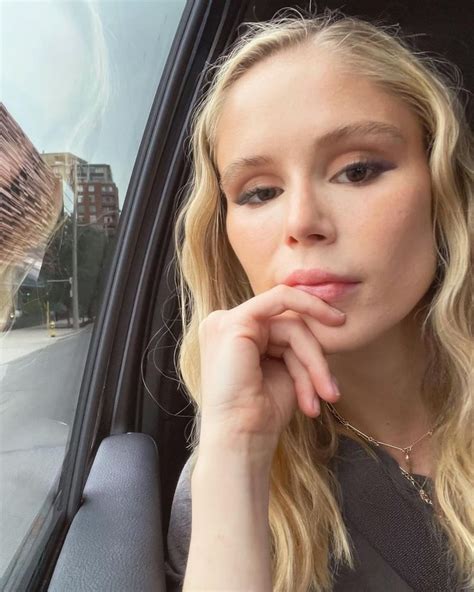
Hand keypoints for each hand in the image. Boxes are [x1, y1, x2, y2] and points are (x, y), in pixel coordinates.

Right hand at [198, 284, 344, 453]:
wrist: (242, 438)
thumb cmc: (263, 413)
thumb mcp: (285, 370)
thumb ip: (295, 343)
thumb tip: (329, 319)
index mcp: (233, 338)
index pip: (279, 326)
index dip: (311, 334)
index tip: (342, 337)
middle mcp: (224, 325)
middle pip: (287, 325)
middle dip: (314, 359)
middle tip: (331, 393)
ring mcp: (225, 322)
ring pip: (291, 324)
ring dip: (314, 361)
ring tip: (323, 395)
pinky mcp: (233, 322)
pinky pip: (283, 300)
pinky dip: (311, 309)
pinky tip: (330, 329)